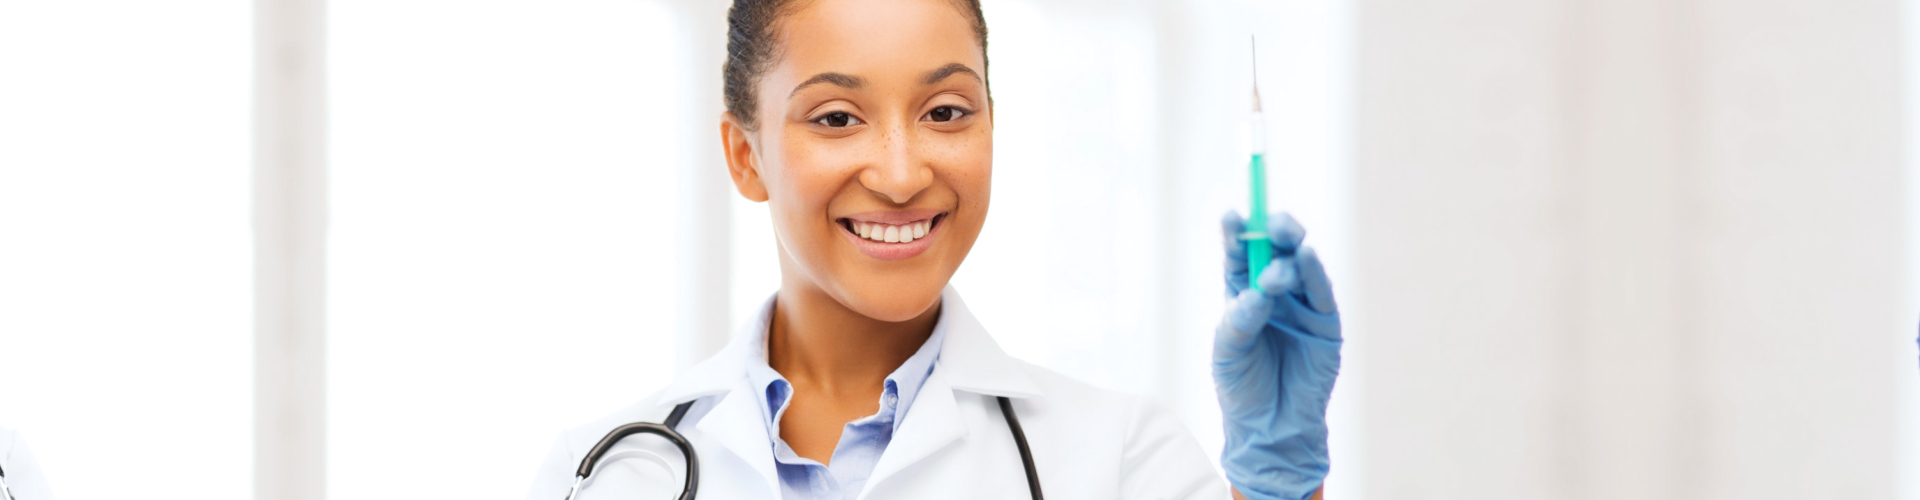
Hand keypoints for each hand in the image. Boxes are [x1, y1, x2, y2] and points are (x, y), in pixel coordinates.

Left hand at [1213, 210, 1341, 499]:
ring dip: (1288, 258)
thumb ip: (1238, 322)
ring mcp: (1302, 304)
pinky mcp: (1326, 322)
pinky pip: (1321, 291)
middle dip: (1273, 229)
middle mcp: (1273, 291)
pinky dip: (1314, 271)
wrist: (1271, 429)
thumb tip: (1255, 294)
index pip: (1238, 253)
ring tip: (1272, 276)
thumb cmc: (1242, 388)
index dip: (1236, 231)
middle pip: (1275, 247)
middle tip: (1268, 226)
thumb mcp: (1227, 354)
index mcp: (1242, 291)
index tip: (1230, 215)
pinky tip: (1305, 257)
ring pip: (1299, 265)